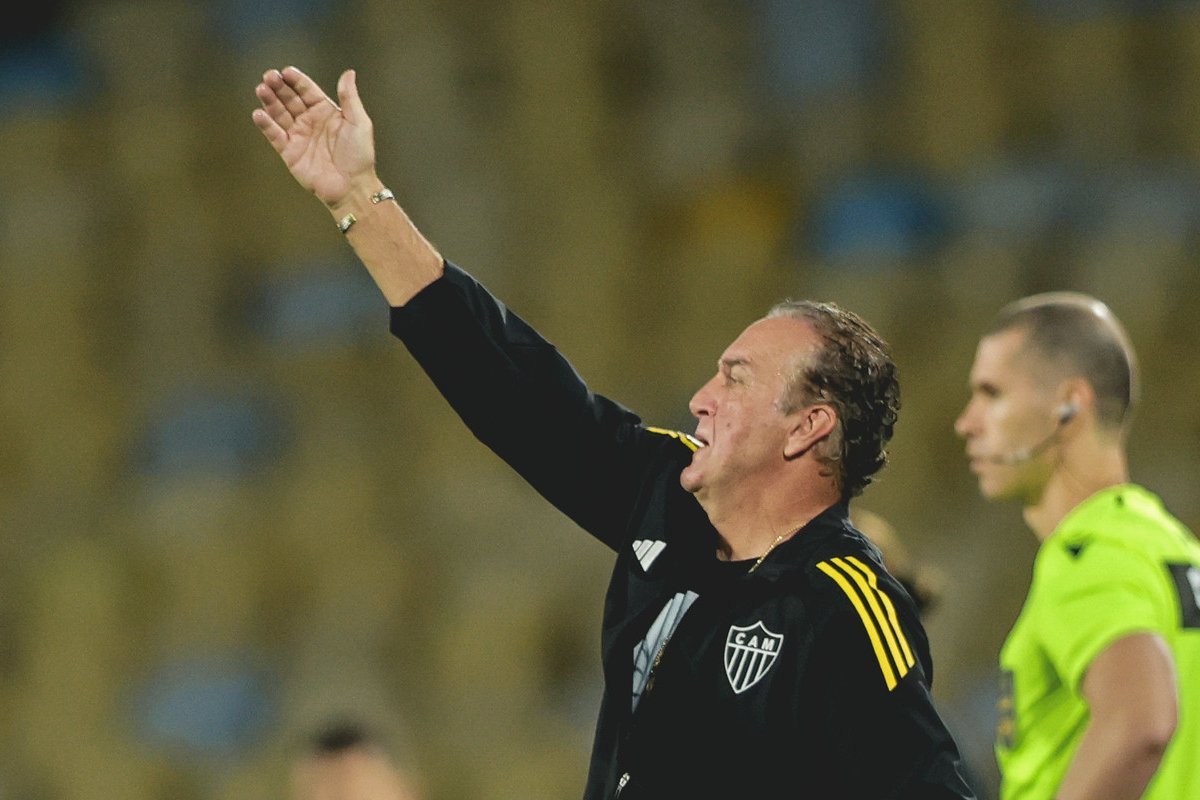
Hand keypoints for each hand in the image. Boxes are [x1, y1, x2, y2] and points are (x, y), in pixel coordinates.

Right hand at [252, 66, 374, 206]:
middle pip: (290, 99)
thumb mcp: (358, 122)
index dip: (296, 81)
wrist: (352, 187)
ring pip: (279, 114)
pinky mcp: (289, 153)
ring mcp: (298, 136)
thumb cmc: (360, 156)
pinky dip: (266, 125)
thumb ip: (350, 97)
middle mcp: (310, 122)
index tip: (286, 71)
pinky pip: (274, 136)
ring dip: (270, 101)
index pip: (307, 91)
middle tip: (269, 76)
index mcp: (326, 112)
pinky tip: (259, 114)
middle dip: (279, 87)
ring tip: (261, 89)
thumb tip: (348, 72)